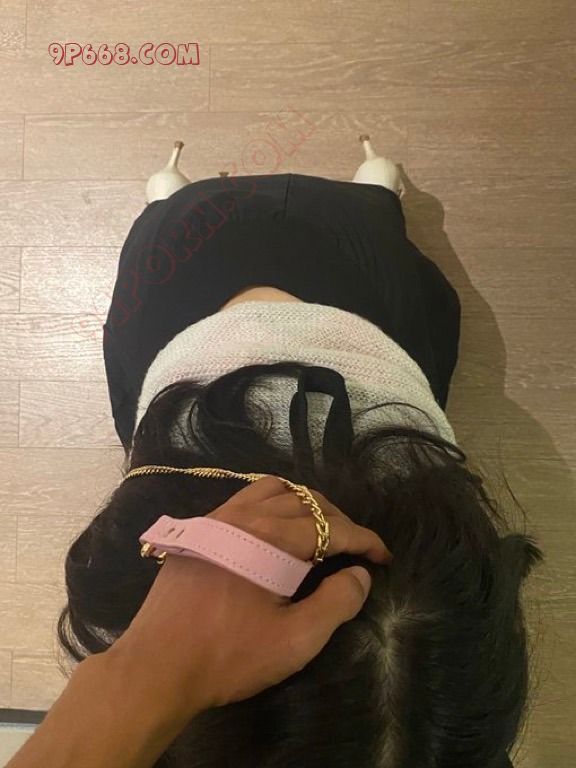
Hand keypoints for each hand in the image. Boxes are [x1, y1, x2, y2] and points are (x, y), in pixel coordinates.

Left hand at [107, 475, 392, 719]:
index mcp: (273, 539)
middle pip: (307, 502)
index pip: (332, 528)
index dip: (365, 540)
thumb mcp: (295, 640)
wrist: (156, 665)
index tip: (384, 557)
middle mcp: (247, 516)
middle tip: (356, 549)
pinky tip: (277, 528)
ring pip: (277, 490)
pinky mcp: (202, 529)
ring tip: (320, 531)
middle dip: (339, 522)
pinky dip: (275, 503)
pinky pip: (248, 497)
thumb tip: (360, 575)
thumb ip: (336, 603)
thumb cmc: (229, 655)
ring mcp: (220, 518)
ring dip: (306, 505)